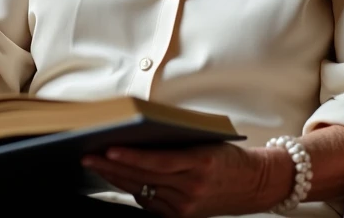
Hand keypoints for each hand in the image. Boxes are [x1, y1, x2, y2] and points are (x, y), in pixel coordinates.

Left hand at [82, 143, 291, 216]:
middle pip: (144, 178)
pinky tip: (119, 178)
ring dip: (117, 179)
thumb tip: (138, 133)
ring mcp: (186, 205)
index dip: (131, 157)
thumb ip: (176, 142)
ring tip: (96, 165)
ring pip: (143, 191)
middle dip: (112, 167)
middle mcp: (193, 187)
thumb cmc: (229, 156)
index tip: (108, 149)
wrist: (255, 184)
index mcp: (200, 164)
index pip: (158, 161)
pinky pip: (150, 203)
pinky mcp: (182, 216)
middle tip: (88, 156)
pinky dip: (133, 189)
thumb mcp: (206, 141)